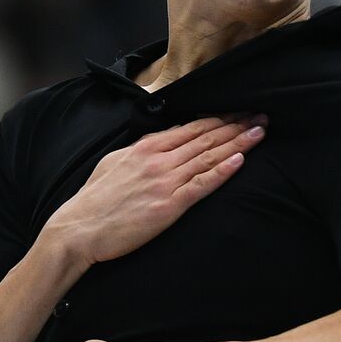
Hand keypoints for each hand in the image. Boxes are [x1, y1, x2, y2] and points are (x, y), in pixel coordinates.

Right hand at [42, 112, 266, 267]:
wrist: (78, 230)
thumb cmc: (95, 200)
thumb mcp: (116, 162)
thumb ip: (142, 150)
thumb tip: (162, 140)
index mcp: (146, 147)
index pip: (192, 128)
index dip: (220, 119)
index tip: (240, 112)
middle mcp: (159, 160)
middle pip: (206, 137)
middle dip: (237, 125)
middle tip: (261, 116)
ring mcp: (165, 182)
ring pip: (209, 157)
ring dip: (238, 142)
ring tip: (260, 131)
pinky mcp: (169, 206)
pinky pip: (202, 185)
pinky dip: (223, 171)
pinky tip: (241, 161)